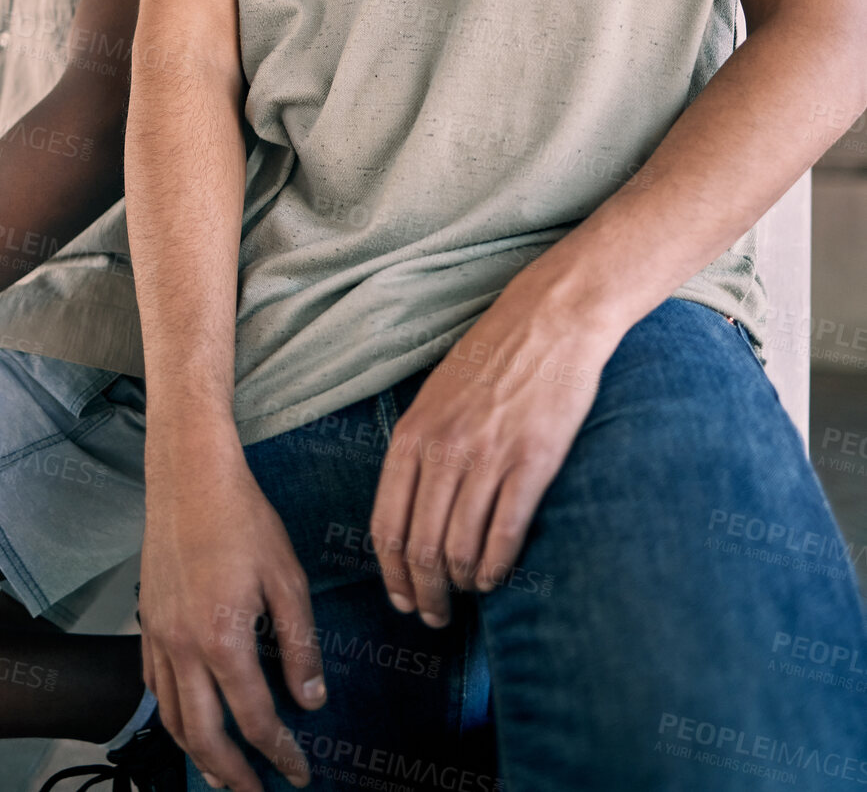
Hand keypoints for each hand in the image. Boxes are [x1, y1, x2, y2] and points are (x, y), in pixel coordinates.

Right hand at [139, 432, 325, 791]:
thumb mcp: (287, 579)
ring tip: (220, 774)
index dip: (278, 752)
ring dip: (196, 754)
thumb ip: (300, 645)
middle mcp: (182, 646)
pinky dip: (168, 714)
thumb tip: (311, 699)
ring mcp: (158, 635)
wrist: (189, 477)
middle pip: (204, 734)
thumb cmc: (241, 518)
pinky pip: (151, 685)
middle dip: (232, 774)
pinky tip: (185, 719)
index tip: (297, 772)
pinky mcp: (146, 620)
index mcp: (222, 639)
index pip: (253, 718)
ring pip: (170, 717)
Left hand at [370, 285, 617, 625]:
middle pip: (420, 547)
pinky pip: (505, 534)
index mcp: (413, 433)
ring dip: (461, 584)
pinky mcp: (532, 462)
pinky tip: (496, 577)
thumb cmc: (492, 358)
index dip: (391, 573)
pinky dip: (496, 567)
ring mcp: (487, 456)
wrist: (550, 320)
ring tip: (468, 594)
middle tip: (434, 615)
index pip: (386, 524)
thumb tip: (409, 508)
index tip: (401, 598)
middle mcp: (443, 448)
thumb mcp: (435, 396)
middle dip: (424, 592)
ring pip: (460, 547)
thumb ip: (420, 447)